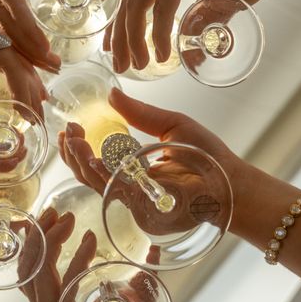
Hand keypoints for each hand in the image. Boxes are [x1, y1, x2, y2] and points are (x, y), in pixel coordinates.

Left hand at [0, 0, 63, 72]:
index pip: (10, 22)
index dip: (28, 46)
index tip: (47, 64)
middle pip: (5, 31)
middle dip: (27, 57)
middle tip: (48, 77)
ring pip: (7, 23)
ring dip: (28, 49)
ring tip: (48, 67)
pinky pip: (11, 5)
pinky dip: (26, 27)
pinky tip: (41, 45)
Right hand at [58, 89, 241, 232]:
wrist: (231, 180)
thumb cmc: (207, 156)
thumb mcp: (171, 125)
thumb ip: (141, 114)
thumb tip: (112, 94)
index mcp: (133, 168)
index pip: (98, 161)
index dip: (80, 147)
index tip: (72, 127)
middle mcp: (130, 185)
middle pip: (90, 174)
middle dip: (74, 154)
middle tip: (69, 132)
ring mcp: (135, 199)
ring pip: (97, 184)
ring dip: (81, 163)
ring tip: (75, 141)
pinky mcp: (143, 208)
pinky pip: (115, 193)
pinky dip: (100, 177)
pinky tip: (92, 159)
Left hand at [106, 0, 279, 71]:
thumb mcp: (213, 1)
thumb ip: (197, 20)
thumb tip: (191, 50)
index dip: (119, 26)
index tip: (114, 50)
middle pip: (127, 3)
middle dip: (119, 38)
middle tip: (119, 65)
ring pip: (137, 6)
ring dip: (134, 40)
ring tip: (137, 66)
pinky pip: (161, 7)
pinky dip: (158, 35)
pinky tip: (161, 55)